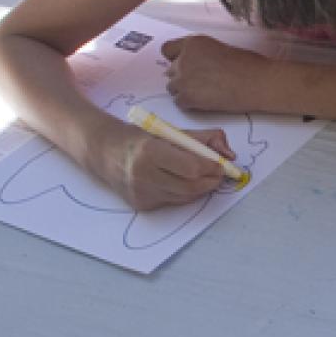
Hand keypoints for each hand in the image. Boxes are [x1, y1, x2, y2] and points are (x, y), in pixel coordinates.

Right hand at [98, 118, 234, 210]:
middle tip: (219, 175)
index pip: (192, 168)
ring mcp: (141, 192)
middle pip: (191, 187)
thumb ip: (204, 139)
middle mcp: (143, 174)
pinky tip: (179, 182)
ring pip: (184, 197)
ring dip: (199, 189)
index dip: (211, 168)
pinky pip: (172, 201)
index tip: (221, 165)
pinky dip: (183, 193)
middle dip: (211, 182)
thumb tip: (230, 155)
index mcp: (150, 152)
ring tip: (202, 177)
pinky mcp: (141, 204)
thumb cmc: (141, 139)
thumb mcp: (171, 132)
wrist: (104, 152)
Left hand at [162, 35, 270, 113]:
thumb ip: (202, 54)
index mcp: (193, 42)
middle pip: (170, 71)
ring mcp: (183, 78)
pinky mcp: (187, 96)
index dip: (176, 58)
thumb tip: (196, 66)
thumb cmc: (248, 65)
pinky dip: (190, 104)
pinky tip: (206, 102)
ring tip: (205, 94)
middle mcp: (184, 58)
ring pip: (172, 88)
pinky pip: (179, 102)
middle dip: (183, 77)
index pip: (168, 49)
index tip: (185, 66)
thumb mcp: (220, 48)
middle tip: (201, 83)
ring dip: (185, 91)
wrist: (258, 83)